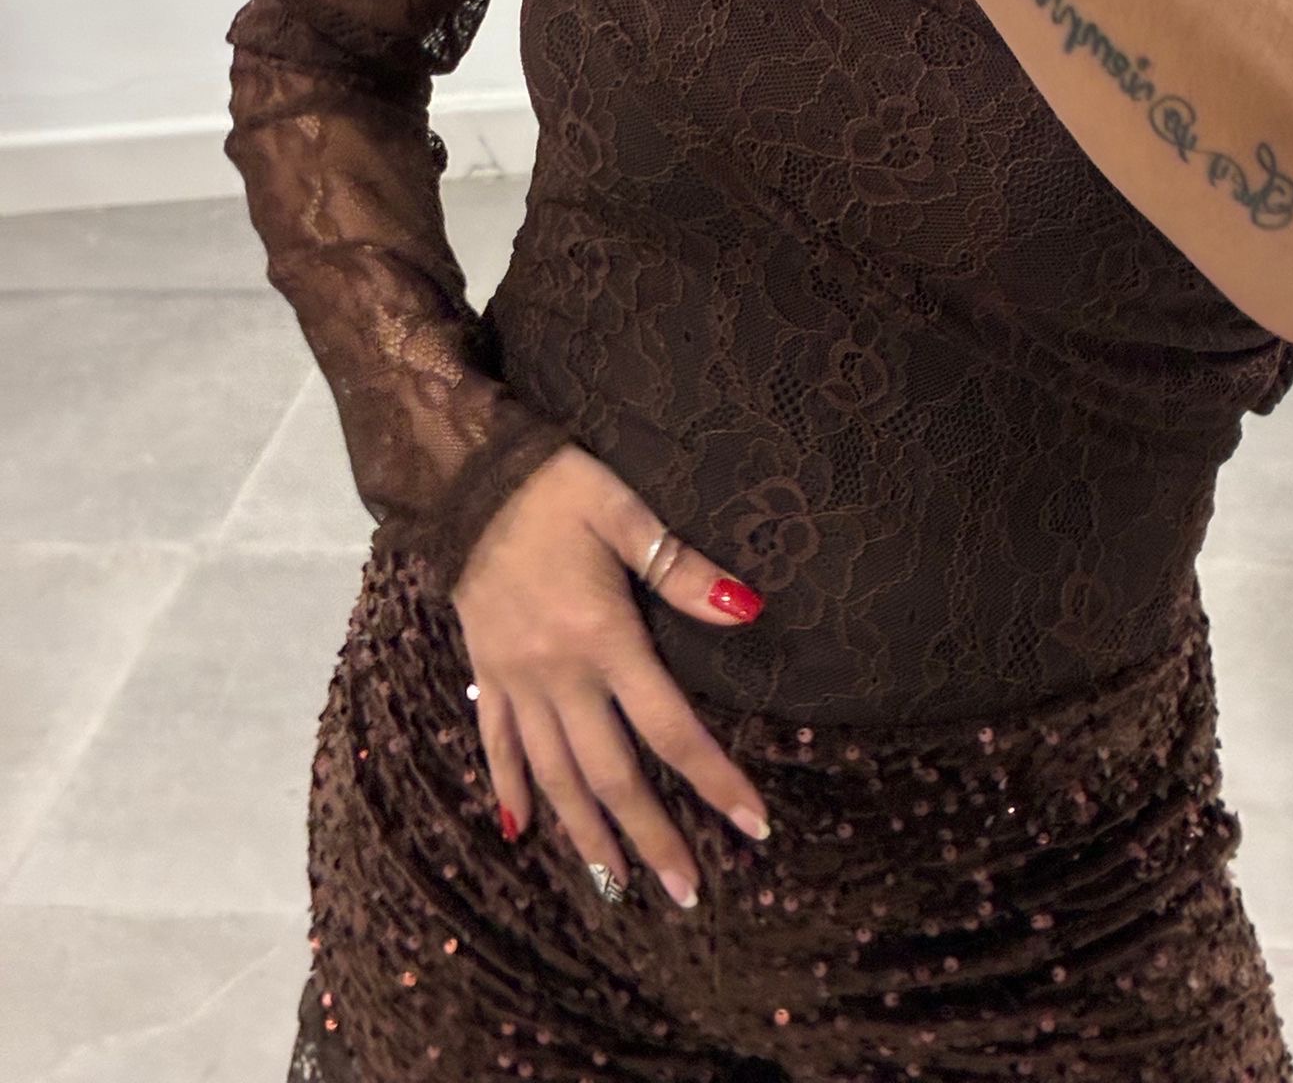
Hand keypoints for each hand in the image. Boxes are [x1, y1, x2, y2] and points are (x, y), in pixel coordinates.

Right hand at [452, 443, 773, 908]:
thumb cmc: (554, 488)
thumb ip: (682, 570)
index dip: (713, 779)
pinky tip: (521, 830)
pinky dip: (509, 788)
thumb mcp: (625, 514)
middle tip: (688, 892)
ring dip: (587, 833)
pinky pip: (497, 743)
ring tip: (617, 885)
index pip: (669, 728)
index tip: (752, 825)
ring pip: (554, 775)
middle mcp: (558, 676)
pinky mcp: (484, 670)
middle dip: (652, 835)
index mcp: (603, 639)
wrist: (463, 477)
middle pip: (612, 774)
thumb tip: (749, 610)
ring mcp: (515, 680)